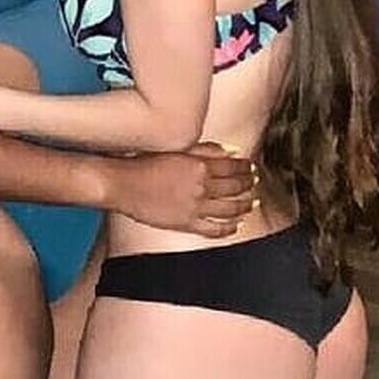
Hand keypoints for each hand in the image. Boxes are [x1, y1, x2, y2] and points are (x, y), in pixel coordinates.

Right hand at [103, 142, 256, 237]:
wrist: (123, 184)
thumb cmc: (145, 161)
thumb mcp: (177, 148)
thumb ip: (206, 149)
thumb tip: (231, 151)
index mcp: (200, 166)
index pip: (233, 168)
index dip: (246, 168)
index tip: (251, 167)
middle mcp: (201, 187)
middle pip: (235, 188)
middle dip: (249, 185)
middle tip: (255, 184)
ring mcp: (195, 207)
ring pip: (230, 209)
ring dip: (245, 206)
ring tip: (252, 203)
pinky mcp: (186, 223)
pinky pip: (214, 229)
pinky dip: (229, 228)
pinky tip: (235, 225)